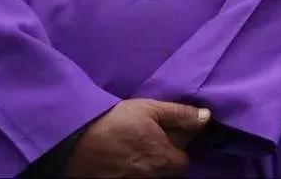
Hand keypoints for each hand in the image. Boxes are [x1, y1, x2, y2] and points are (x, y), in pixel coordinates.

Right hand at [67, 99, 209, 177]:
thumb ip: (181, 115)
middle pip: (168, 172)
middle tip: (147, 144)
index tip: (164, 137)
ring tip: (133, 152)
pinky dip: (131, 172)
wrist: (73, 140)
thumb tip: (207, 116)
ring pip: (151, 177)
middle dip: (163, 160)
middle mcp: (153, 177)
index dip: (176, 147)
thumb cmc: (114, 121)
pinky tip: (122, 162)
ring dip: (148, 167)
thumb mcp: (150, 109)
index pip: (183, 160)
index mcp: (166, 159)